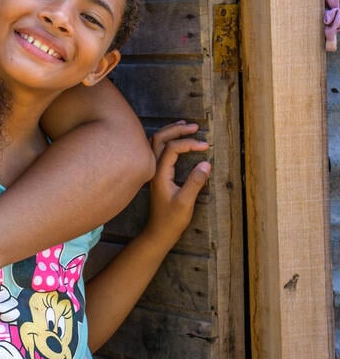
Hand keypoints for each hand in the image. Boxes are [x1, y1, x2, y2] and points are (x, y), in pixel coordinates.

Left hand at [145, 121, 210, 246]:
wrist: (158, 232)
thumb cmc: (171, 219)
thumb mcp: (186, 202)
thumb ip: (195, 182)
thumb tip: (206, 163)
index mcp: (159, 173)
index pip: (172, 148)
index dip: (189, 143)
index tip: (206, 146)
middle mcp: (153, 169)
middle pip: (159, 139)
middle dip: (176, 130)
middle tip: (195, 126)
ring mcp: (153, 171)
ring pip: (157, 143)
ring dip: (170, 133)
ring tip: (186, 127)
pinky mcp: (156, 174)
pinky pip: (158, 150)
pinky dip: (168, 141)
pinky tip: (177, 141)